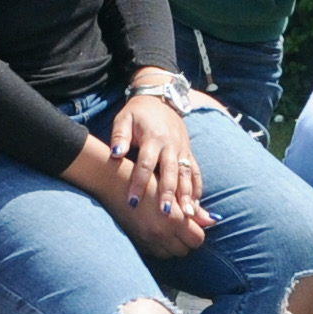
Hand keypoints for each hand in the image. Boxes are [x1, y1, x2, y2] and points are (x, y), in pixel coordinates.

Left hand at [106, 89, 207, 226]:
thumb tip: (115, 154)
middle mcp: (171, 145)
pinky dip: (197, 189)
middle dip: (168, 194)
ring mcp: (183, 149)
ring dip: (187, 195)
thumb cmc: (138, 113)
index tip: (133, 202)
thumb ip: (120, 136)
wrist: (160, 99)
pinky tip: (196, 206)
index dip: (139, 184)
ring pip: (187, 175)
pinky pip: (195, 172)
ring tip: (188, 214)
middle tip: (166, 214)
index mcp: (154, 137)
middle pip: (170, 173)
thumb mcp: (124, 118)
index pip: (146, 164)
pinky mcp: (188, 152)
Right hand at [114, 184, 209, 257]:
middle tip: (182, 226)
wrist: (114, 182)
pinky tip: (158, 233)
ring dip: (173, 245)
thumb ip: (194, 210)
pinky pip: (156, 253)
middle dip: (187, 240)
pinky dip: (160, 246)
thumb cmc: (146, 180)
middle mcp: (161, 234)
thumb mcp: (173, 192)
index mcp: (173, 220)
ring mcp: (147, 240)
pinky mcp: (137, 242)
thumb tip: (214, 221)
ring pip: (171, 255)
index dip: (198, 231)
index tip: (193, 223)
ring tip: (170, 230)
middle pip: (185, 250)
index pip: (198, 239)